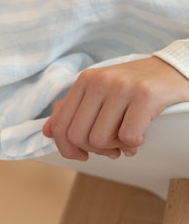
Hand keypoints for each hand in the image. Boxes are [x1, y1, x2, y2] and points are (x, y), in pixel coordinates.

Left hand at [43, 56, 188, 159]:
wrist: (177, 69)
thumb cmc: (138, 86)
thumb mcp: (102, 91)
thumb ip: (73, 109)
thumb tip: (47, 132)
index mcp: (85, 81)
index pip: (60, 125)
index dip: (68, 148)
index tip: (82, 154)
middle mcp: (99, 81)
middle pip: (78, 136)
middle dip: (94, 151)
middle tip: (111, 149)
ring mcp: (122, 87)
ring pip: (100, 139)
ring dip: (116, 148)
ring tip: (126, 140)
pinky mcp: (145, 96)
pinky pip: (128, 137)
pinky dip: (134, 144)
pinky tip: (141, 135)